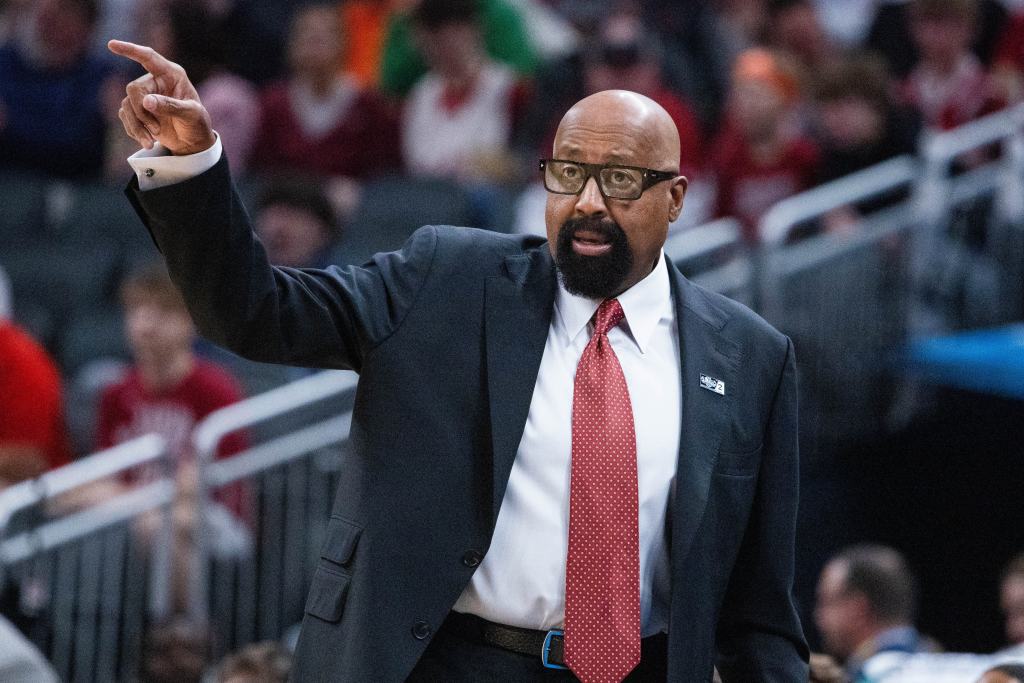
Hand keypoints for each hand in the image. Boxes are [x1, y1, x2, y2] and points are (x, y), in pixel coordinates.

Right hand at [107, 39, 215, 154]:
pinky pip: (125, 117)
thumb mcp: (191, 115)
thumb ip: (171, 106)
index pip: (148, 57)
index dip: (130, 50)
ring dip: (137, 126)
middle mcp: (155, 81)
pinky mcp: (137, 110)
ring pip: (127, 105)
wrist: (192, 142)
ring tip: (151, 142)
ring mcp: (145, 95)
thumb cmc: (197, 124)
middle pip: (133, 89)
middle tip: (156, 129)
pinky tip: (147, 140)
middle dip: (141, 112)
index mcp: (171, 75)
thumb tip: (146, 101)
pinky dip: (134, 130)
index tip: (112, 45)